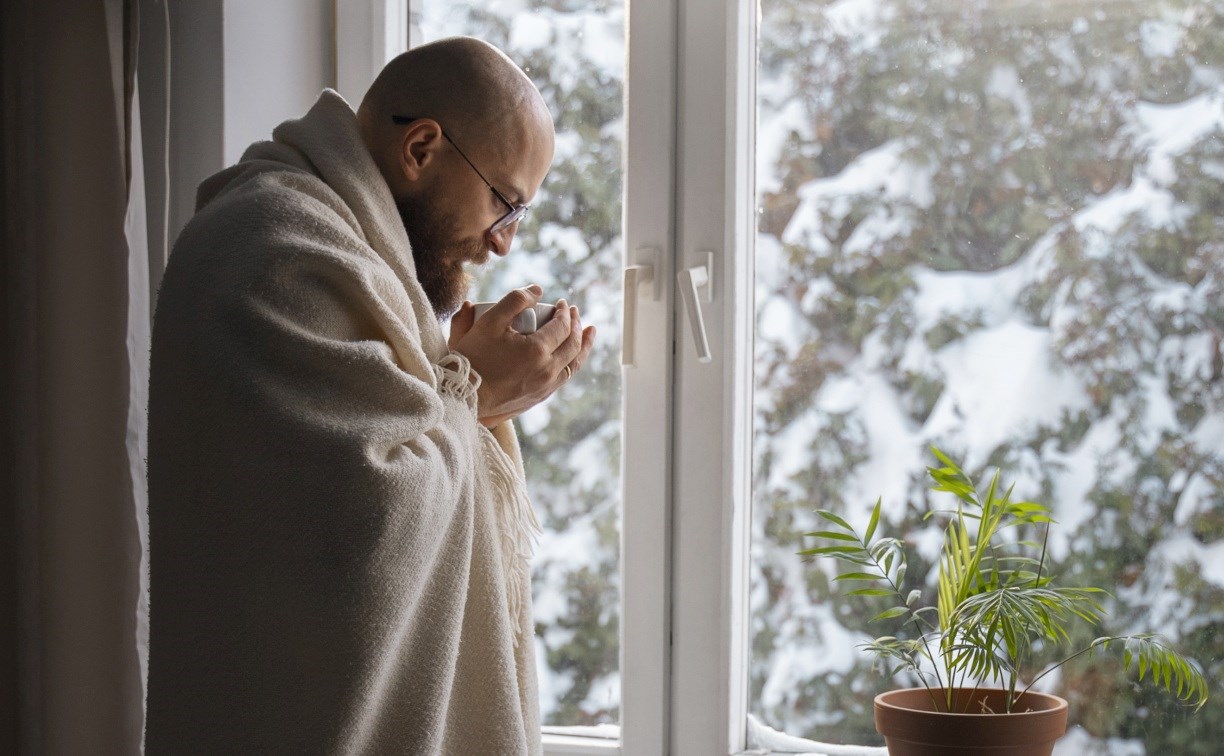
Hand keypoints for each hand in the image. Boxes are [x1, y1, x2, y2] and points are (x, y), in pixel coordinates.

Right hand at [449, 285, 595, 427]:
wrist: (463, 397)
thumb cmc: (473, 358)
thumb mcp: (489, 321)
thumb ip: (514, 300)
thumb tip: (538, 290)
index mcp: (537, 351)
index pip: (562, 326)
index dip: (565, 312)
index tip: (562, 303)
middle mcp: (547, 371)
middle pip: (573, 345)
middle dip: (577, 325)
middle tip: (576, 313)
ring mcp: (545, 387)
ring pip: (573, 365)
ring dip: (583, 346)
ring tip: (590, 333)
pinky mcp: (539, 397)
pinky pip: (564, 379)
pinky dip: (572, 363)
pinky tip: (572, 357)